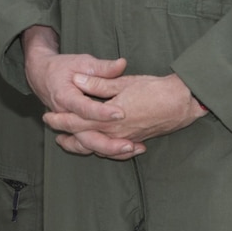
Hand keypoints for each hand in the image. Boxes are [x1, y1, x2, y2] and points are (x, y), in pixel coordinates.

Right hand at [21, 26, 133, 156]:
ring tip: (132, 149)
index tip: (121, 113)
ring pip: (86, 145)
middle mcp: (64, 116)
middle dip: (108, 143)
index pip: (83, 108)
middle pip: (84, 136)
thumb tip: (122, 64)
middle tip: (130, 144)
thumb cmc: (62, 67)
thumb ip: (102, 67)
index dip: (102, 112)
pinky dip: (104, 151)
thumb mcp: (81, 62)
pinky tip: (124, 152)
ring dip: (109, 151)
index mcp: (64, 96)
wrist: (41, 75)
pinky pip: (87, 146)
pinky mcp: (73, 130)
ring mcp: (67, 126)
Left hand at [45, 72, 204, 158]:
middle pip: (85, 137)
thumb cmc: (153, 89)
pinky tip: (96, 146)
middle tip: (52, 129)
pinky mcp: (136, 140)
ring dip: (81, 145)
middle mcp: (117, 132)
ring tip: (66, 141)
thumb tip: (78, 79)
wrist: (182, 102)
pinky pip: (113, 151)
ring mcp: (127, 139)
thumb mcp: (123, 82)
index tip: (48, 116)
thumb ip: (99, 82)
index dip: (62, 120)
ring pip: (98, 147)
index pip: (79, 121)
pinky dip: (100, 150)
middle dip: (67, 135)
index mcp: (111, 117)